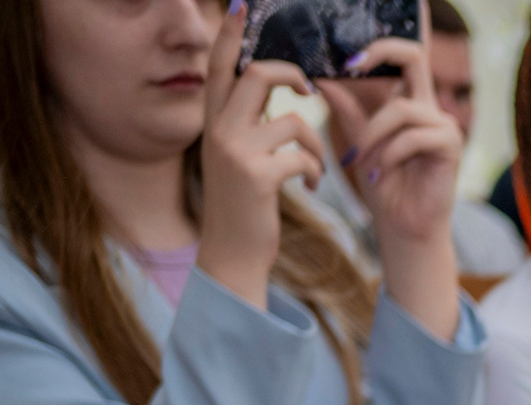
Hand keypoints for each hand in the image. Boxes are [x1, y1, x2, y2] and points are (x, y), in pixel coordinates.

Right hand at [199, 4, 329, 308]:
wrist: (232, 254)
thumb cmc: (243, 205)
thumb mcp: (239, 157)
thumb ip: (250, 123)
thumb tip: (277, 91)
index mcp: (214, 122)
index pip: (221, 66)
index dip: (232, 34)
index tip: (243, 5)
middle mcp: (219, 130)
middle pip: (256, 74)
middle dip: (292, 74)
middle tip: (310, 90)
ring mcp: (235, 153)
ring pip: (292, 119)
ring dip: (316, 143)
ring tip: (314, 166)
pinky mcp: (256, 177)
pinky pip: (303, 156)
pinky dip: (316, 171)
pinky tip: (311, 187)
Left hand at [315, 36, 460, 252]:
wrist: (404, 227)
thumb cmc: (386, 188)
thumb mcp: (360, 144)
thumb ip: (348, 112)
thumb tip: (323, 80)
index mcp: (411, 104)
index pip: (404, 57)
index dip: (379, 48)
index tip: (346, 61)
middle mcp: (430, 109)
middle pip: (414, 57)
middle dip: (380, 54)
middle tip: (348, 67)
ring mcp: (443, 127)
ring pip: (401, 109)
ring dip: (372, 135)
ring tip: (360, 162)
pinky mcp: (451, 148)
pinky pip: (413, 137)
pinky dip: (390, 154)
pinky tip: (380, 173)